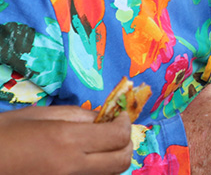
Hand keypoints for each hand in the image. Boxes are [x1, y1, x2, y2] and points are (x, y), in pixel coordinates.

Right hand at [0, 105, 131, 174]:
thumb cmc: (2, 136)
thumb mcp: (37, 116)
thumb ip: (74, 115)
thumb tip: (101, 117)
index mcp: (66, 141)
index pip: (118, 136)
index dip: (125, 123)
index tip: (119, 115)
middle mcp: (72, 167)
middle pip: (121, 161)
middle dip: (125, 144)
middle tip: (115, 131)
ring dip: (111, 159)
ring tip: (98, 146)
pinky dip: (94, 172)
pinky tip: (82, 161)